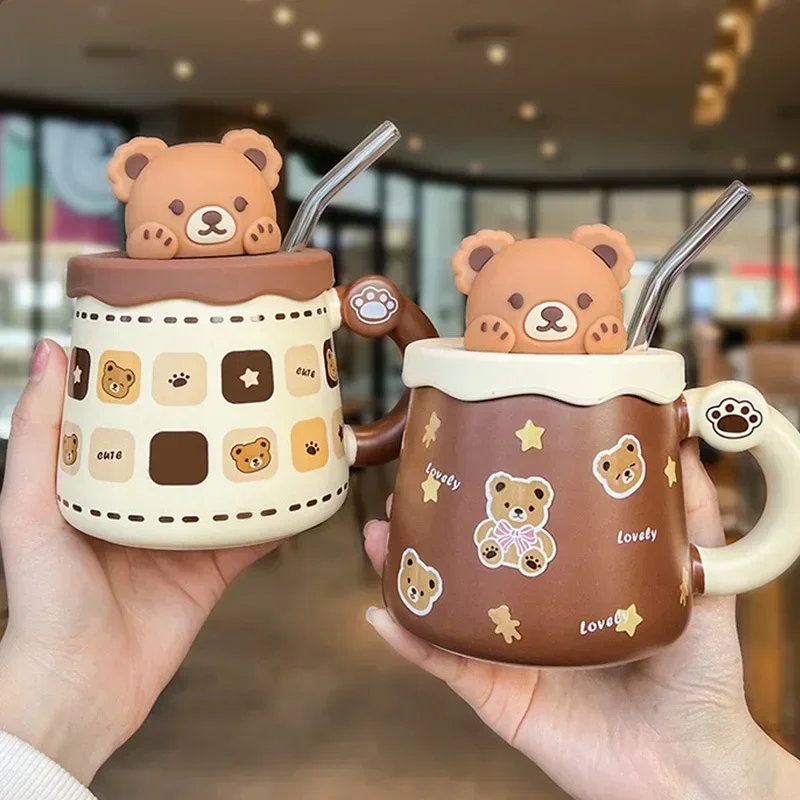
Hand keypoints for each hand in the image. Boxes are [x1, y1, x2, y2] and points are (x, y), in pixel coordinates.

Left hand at [0, 340, 277, 783]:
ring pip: (231, 488)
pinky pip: (255, 536)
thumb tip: (54, 351)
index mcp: (104, 482)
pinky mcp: (214, 570)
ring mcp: (184, 536)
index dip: (163, 381)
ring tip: (289, 419)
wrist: (79, 688)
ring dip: (258, 460)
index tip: (188, 337)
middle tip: (255, 374)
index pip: (139, 419)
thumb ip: (39, 434)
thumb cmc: (40, 597)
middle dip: (221, 415)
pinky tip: (304, 486)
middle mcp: (148, 504)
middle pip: (195, 449)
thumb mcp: (28, 506)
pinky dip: (280, 515)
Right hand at [364, 444, 799, 799]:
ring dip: (404, 575)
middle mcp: (527, 620)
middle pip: (464, 570)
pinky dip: (411, 641)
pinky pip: (444, 666)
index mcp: (564, 592)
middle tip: (404, 494)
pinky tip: (383, 612)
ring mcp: (506, 658)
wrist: (693, 766)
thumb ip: (692, 529)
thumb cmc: (700, 683)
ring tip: (378, 536)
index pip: (513, 540)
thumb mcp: (697, 590)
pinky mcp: (496, 697)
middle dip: (427, 532)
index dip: (481, 505)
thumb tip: (690, 457)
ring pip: (441, 609)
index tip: (459, 465)